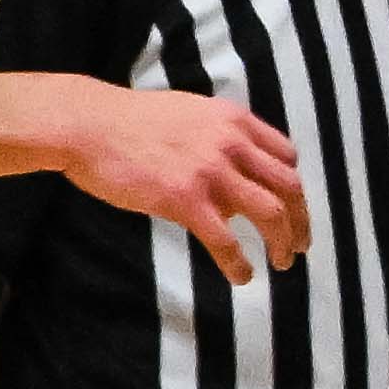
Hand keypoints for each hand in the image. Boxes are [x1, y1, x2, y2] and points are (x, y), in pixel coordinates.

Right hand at [51, 88, 306, 285]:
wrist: (87, 125)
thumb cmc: (129, 121)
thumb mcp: (190, 113)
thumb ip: (219, 135)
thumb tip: (233, 167)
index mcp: (235, 120)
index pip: (286, 154)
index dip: (292, 183)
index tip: (290, 204)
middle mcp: (232, 144)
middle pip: (290, 186)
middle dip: (301, 219)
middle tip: (300, 244)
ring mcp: (211, 172)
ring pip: (270, 213)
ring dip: (282, 242)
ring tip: (281, 262)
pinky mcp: (184, 200)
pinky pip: (225, 240)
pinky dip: (239, 263)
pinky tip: (242, 276)